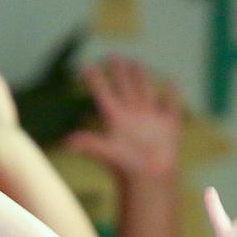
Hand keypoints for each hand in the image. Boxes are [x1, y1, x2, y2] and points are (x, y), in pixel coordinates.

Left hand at [66, 57, 181, 179]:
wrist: (150, 180)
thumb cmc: (126, 168)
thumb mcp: (106, 152)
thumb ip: (89, 144)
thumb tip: (65, 142)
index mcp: (115, 119)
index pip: (103, 95)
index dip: (95, 81)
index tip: (85, 68)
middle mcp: (131, 116)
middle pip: (124, 88)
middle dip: (119, 72)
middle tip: (112, 55)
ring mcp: (150, 119)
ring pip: (144, 91)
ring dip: (140, 77)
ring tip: (135, 62)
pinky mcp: (168, 125)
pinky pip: (170, 105)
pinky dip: (171, 94)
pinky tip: (170, 84)